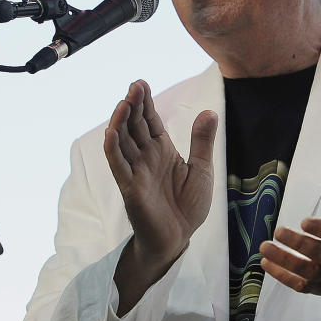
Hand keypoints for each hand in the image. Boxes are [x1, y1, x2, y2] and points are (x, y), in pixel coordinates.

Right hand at [105, 80, 216, 313]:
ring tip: (124, 102)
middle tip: (135, 86)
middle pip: (135, 126)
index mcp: (162, 151)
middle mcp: (145, 157)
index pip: (149, 121)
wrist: (179, 238)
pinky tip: (111, 132)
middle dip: (133, 105)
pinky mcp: (130, 188)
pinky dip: (113, 149)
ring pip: (123, 142)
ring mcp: (135, 171)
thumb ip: (202, 142)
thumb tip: (209, 111)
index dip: (145, 103)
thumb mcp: (202, 170)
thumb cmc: (188, 206)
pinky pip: (118, 165)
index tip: (141, 83)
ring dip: (121, 122)